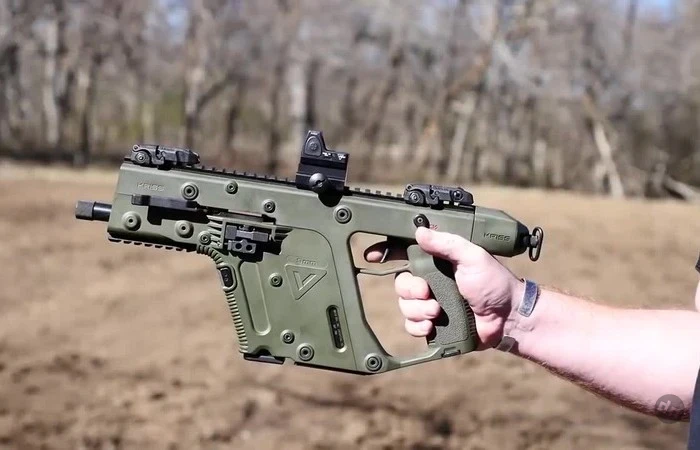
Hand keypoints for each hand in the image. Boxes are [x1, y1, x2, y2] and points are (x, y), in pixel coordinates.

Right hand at [365, 227, 524, 348]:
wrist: (508, 318)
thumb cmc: (495, 283)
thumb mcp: (472, 256)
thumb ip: (447, 243)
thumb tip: (420, 231)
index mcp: (438, 260)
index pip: (405, 251)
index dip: (387, 252)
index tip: (372, 255)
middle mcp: (431, 280)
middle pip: (400, 283)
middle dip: (411, 290)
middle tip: (428, 293)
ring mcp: (431, 302)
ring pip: (404, 305)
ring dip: (417, 310)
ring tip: (437, 312)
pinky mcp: (433, 324)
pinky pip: (411, 325)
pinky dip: (418, 326)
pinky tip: (431, 325)